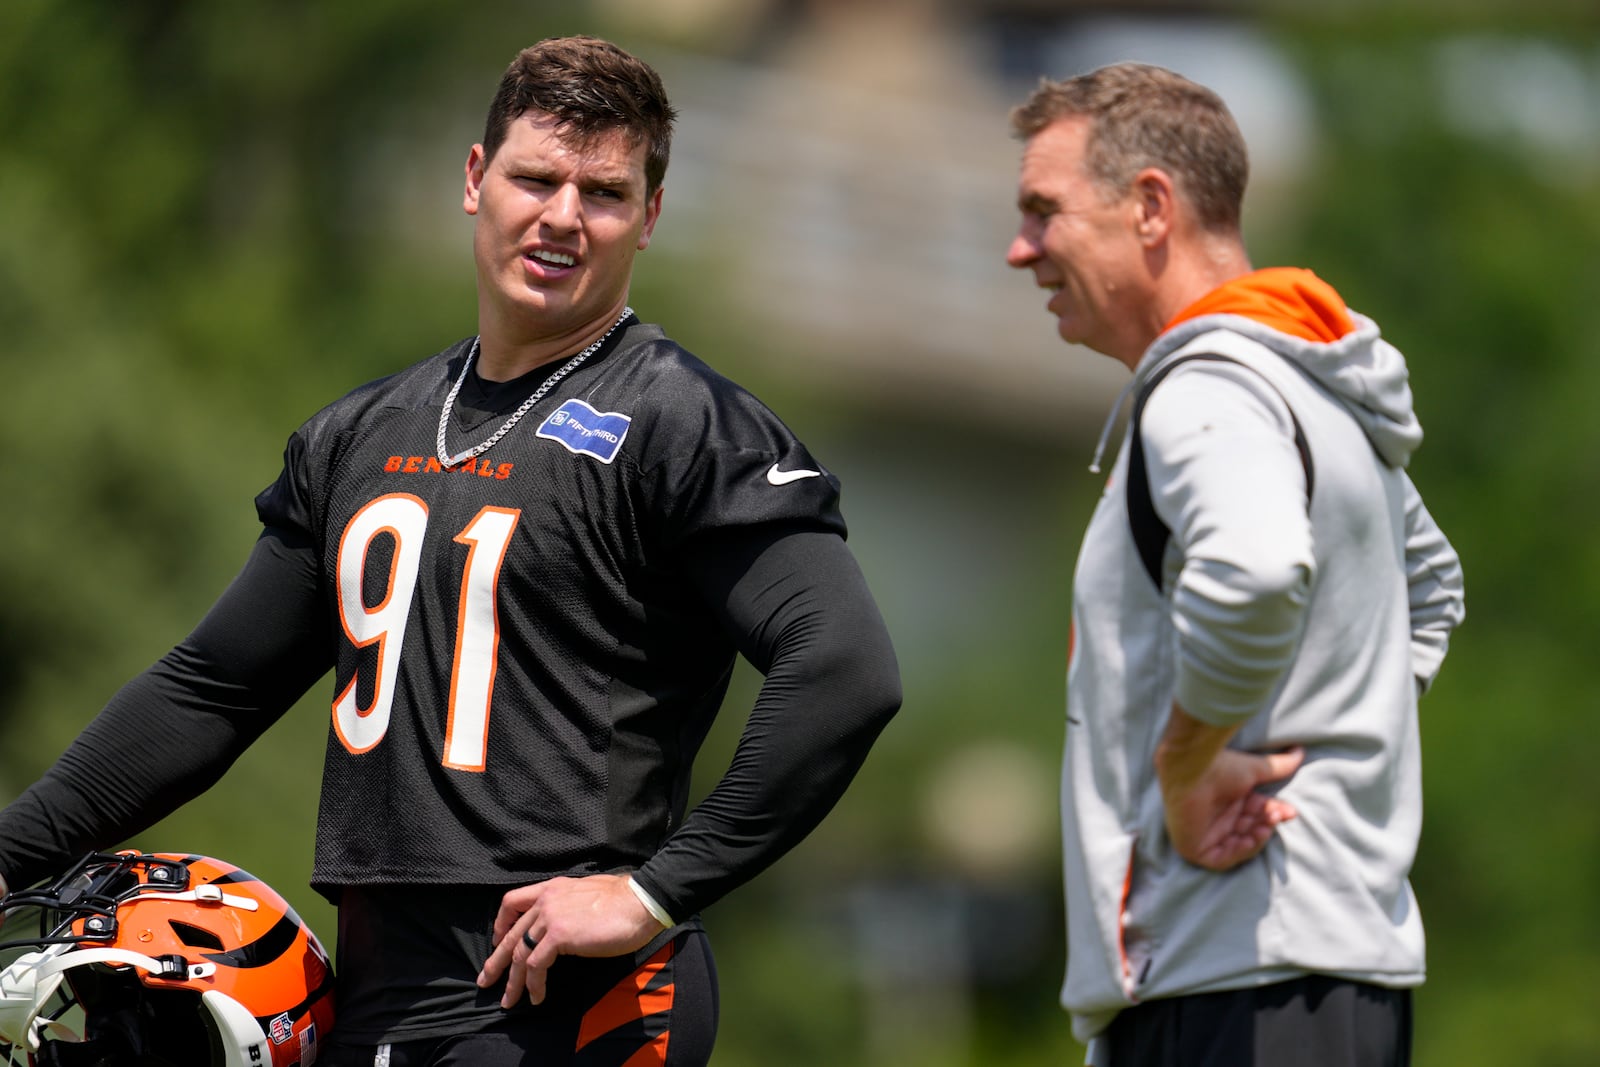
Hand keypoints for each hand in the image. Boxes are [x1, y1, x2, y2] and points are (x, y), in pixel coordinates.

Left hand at [474, 874, 664, 1007]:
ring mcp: (550, 917)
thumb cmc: (624, 901)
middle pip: (511, 933)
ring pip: (519, 953)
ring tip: (509, 1000)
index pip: (513, 901)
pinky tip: (538, 996)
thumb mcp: (587, 895)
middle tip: (485, 980)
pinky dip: (534, 984)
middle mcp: (546, 900)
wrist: (640, 901)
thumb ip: (569, 906)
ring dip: (512, 981)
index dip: (502, 924)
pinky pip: (535, 965)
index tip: (499, 941)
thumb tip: (568, 925)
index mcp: (553, 888)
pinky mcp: (558, 936)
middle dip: (496, 960)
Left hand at [1158, 743, 1303, 870]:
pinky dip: (1237, 853)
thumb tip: (1300, 751)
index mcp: (1229, 800)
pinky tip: (1248, 840)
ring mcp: (1205, 833)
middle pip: (1249, 829)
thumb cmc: (1219, 767)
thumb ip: (1278, 766)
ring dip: (1256, 839)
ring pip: (1238, 846)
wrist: (1192, 770)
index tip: (1292, 811)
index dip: (1275, 813)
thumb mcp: (1255, 769)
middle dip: (1267, 824)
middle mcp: (1217, 817)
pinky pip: (1220, 859)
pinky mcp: (1193, 847)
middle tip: (1276, 815)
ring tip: (1264, 827)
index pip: (1256, 813)